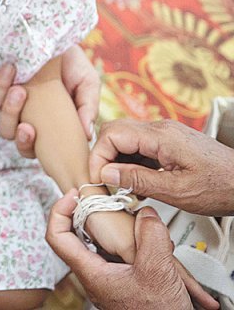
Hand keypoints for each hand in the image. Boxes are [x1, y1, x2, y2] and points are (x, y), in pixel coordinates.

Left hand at [0, 45, 98, 157]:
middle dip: (16, 128)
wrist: (61, 41)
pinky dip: (1, 82)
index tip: (31, 130)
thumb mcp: (88, 85)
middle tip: (25, 116)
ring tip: (19, 90)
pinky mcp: (3, 87)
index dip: (29, 146)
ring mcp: (13, 104)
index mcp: (47, 128)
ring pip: (2, 117)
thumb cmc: (76, 68)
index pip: (33, 149)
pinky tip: (10, 69)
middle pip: (12, 135)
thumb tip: (88, 135)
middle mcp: (27, 119)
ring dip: (8, 107)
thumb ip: (88, 108)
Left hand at [46, 191, 218, 309]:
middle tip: (100, 197)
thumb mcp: (157, 271)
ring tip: (127, 215)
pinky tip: (143, 235)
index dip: (59, 210)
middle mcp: (94, 275)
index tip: (73, 194)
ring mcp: (107, 278)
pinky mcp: (122, 280)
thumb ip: (150, 236)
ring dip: (109, 225)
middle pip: (76, 234)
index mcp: (91, 272)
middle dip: (87, 211)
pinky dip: (125, 238)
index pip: (56, 237)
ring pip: (98, 242)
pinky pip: (115, 252)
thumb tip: (146, 214)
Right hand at [89, 118, 233, 215]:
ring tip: (120, 184)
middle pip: (114, 130)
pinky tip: (136, 180)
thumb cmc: (221, 187)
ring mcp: (164, 133)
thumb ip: (138, 180)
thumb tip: (105, 173)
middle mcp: (160, 128)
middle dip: (103, 155)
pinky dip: (130, 160)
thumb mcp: (176, 191)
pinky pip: (139, 144)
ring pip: (125, 136)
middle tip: (104, 181)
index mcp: (160, 136)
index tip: (97, 179)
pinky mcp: (168, 141)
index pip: (111, 135)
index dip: (98, 157)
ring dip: (116, 159)